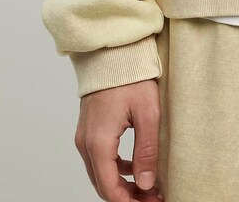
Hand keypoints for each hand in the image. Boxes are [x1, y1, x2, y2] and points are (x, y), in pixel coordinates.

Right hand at [74, 78, 164, 200]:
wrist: (113, 52)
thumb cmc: (130, 77)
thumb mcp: (147, 113)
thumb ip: (147, 151)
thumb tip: (146, 184)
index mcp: (99, 142)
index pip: (110, 188)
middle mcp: (86, 143)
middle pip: (103, 184)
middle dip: (127, 197)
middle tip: (153, 198)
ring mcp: (84, 136)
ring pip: (100, 173)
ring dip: (122, 184)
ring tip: (148, 187)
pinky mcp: (89, 129)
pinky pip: (99, 159)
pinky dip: (116, 169)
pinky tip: (135, 168)